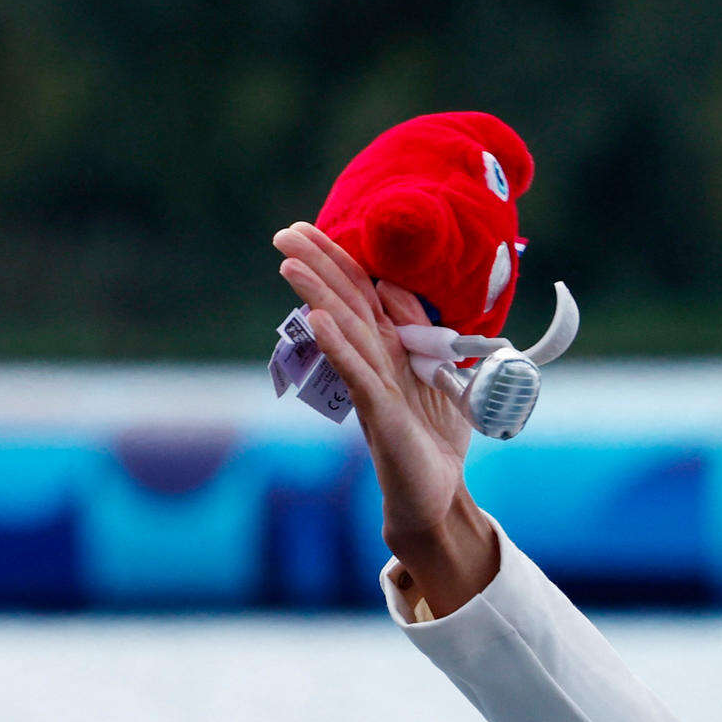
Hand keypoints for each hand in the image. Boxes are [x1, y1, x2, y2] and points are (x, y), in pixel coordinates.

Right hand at [272, 222, 496, 613]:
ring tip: (290, 264)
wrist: (437, 493)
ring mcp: (373, 385)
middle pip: (345, 303)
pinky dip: (338, 347)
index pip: (360, 292)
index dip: (337, 259)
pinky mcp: (379, 412)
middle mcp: (375, 360)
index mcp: (388, 347)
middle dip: (317, 266)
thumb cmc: (433, 435)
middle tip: (283, 232)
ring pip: (344, 332)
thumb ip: (421, 331)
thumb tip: (392, 286)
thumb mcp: (438, 372)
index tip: (306, 228)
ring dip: (318, 297)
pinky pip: (356, 374)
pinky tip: (317, 321)